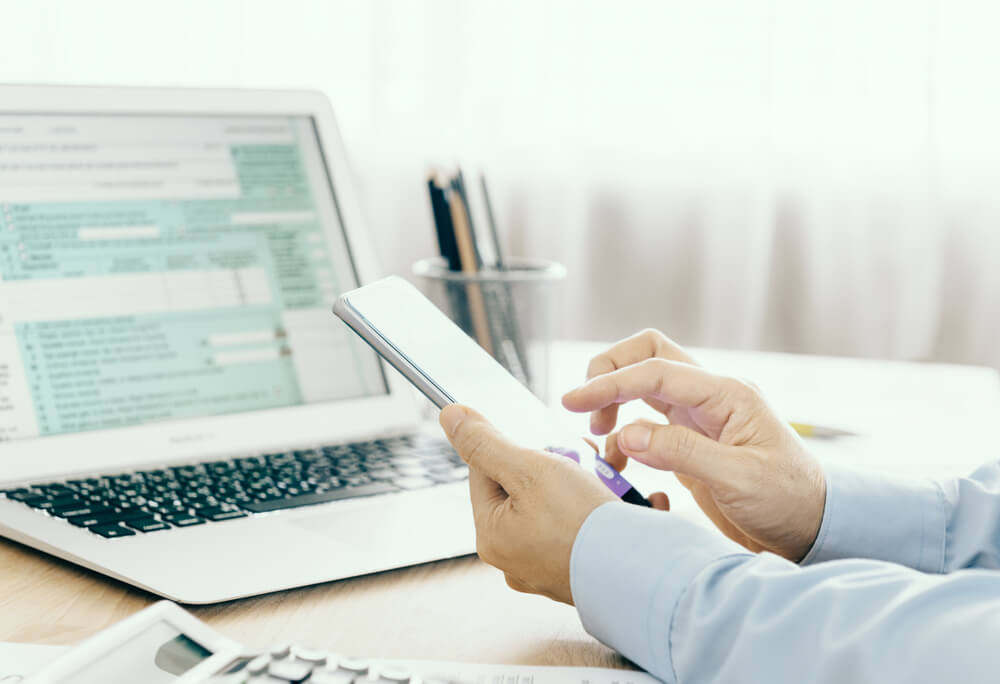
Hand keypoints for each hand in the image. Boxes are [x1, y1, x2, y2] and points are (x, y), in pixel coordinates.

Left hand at [439, 404, 618, 603]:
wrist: (641, 573)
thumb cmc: (582, 523)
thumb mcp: (528, 469)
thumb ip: (487, 442)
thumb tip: (450, 417)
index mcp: (492, 536)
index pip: (485, 472)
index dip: (515, 449)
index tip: (547, 446)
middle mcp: (515, 558)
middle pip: (525, 488)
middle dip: (557, 466)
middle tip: (584, 461)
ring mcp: (549, 568)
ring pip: (559, 506)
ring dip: (585, 485)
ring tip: (609, 483)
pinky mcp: (582, 571)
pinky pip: (586, 529)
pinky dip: (604, 513)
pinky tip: (622, 506)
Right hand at [561, 329, 825, 561]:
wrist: (813, 529)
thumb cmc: (789, 501)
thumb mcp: (740, 479)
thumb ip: (683, 452)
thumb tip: (630, 435)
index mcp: (727, 394)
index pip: (656, 371)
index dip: (610, 382)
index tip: (574, 401)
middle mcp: (710, 396)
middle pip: (648, 354)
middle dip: (610, 372)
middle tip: (585, 410)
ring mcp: (699, 417)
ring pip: (644, 384)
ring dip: (613, 401)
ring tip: (598, 437)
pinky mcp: (690, 441)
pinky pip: (645, 422)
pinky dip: (623, 437)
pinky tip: (618, 464)